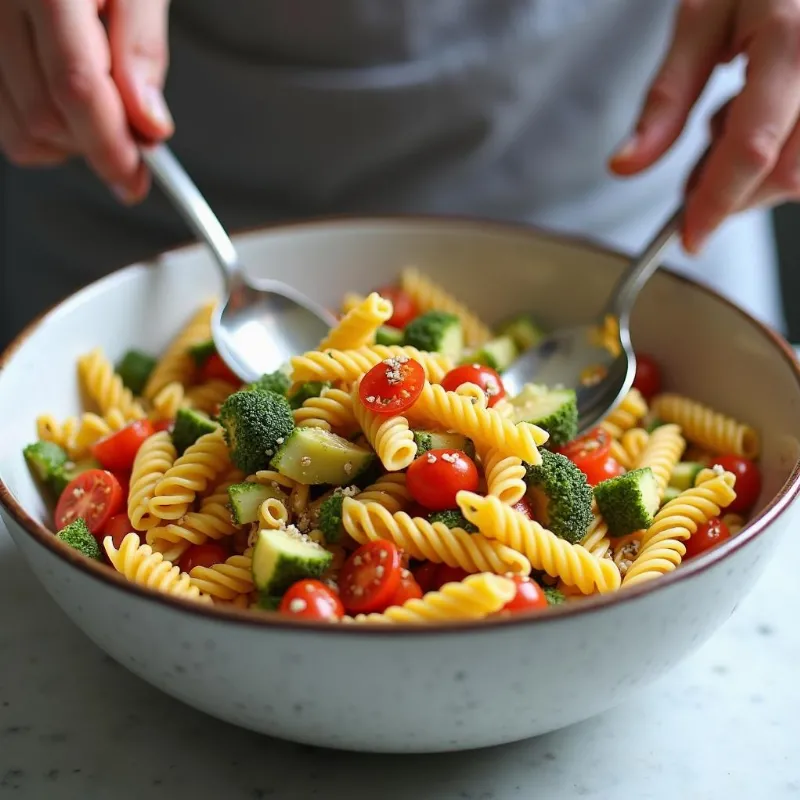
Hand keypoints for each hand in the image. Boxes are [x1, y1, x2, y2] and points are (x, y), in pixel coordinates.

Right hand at [0, 0, 172, 201]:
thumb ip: (141, 49)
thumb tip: (148, 124)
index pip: (76, 89)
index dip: (111, 148)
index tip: (134, 179)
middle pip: (42, 117)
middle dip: (95, 144)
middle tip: (131, 136)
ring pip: (14, 128)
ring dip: (67, 142)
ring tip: (98, 110)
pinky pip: (0, 112)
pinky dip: (38, 124)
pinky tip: (63, 102)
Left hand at [609, 0, 799, 253]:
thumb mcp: (701, 19)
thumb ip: (665, 98)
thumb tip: (626, 165)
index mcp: (791, 42)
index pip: (753, 147)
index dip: (717, 202)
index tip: (691, 236)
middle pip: (787, 173)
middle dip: (734, 194)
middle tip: (698, 176)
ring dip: (758, 178)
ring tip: (732, 126)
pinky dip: (780, 162)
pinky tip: (763, 127)